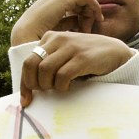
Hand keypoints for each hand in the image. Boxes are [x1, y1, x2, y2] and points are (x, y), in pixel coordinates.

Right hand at [12, 0, 103, 43]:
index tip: (84, 30)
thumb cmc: (38, 36)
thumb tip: (79, 21)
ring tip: (88, 29)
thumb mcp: (57, 27)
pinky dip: (95, 8)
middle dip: (86, 15)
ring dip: (90, 14)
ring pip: (85, 0)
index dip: (81, 15)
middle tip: (87, 31)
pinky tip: (98, 19)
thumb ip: (68, 22)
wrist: (26, 35)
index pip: (73, 3)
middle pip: (80, 1)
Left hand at [19, 32, 133, 107]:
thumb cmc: (86, 58)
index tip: (26, 100)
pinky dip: (62, 85)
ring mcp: (70, 47)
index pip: (28, 61)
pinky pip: (62, 75)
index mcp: (50, 38)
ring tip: (58, 87)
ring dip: (49, 85)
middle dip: (34, 83)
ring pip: (45, 70)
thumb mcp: (64, 56)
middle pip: (32, 64)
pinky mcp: (82, 57)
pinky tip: (69, 86)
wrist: (114, 52)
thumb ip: (49, 64)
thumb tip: (30, 89)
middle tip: (44, 92)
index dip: (24, 83)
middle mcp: (58, 39)